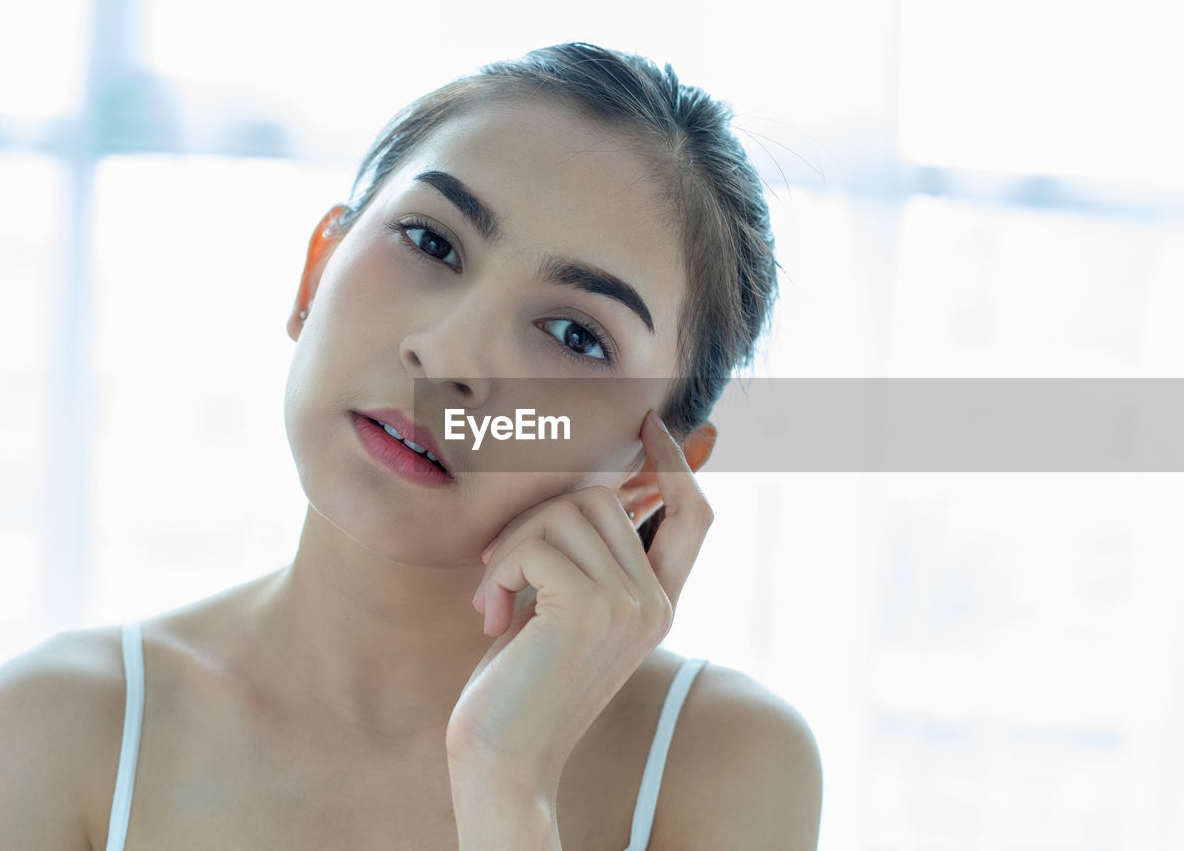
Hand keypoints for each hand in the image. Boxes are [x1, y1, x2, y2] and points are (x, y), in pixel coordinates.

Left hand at [445, 409, 714, 790]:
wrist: (504, 759)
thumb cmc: (522, 685)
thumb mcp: (565, 613)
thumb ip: (585, 559)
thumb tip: (582, 490)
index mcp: (659, 604)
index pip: (694, 516)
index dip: (676, 462)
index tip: (647, 425)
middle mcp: (655, 602)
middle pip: (603, 499)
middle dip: (537, 519)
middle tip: (499, 567)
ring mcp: (629, 604)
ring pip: (566, 511)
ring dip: (511, 547)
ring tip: (493, 599)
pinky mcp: (589, 608)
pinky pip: (534, 543)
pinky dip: (498, 572)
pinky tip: (489, 616)